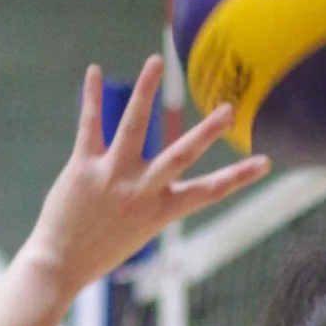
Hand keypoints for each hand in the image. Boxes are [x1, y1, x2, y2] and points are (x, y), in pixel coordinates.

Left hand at [26, 59, 266, 303]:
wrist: (60, 264)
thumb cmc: (101, 251)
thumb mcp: (138, 230)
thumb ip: (150, 201)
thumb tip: (156, 178)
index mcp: (161, 211)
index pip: (209, 192)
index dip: (239, 177)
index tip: (265, 162)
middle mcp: (140, 191)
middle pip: (180, 155)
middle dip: (207, 132)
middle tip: (229, 109)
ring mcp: (112, 176)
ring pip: (134, 126)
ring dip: (145, 90)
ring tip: (156, 61)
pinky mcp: (83, 167)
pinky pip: (90, 125)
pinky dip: (92, 96)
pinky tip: (95, 70)